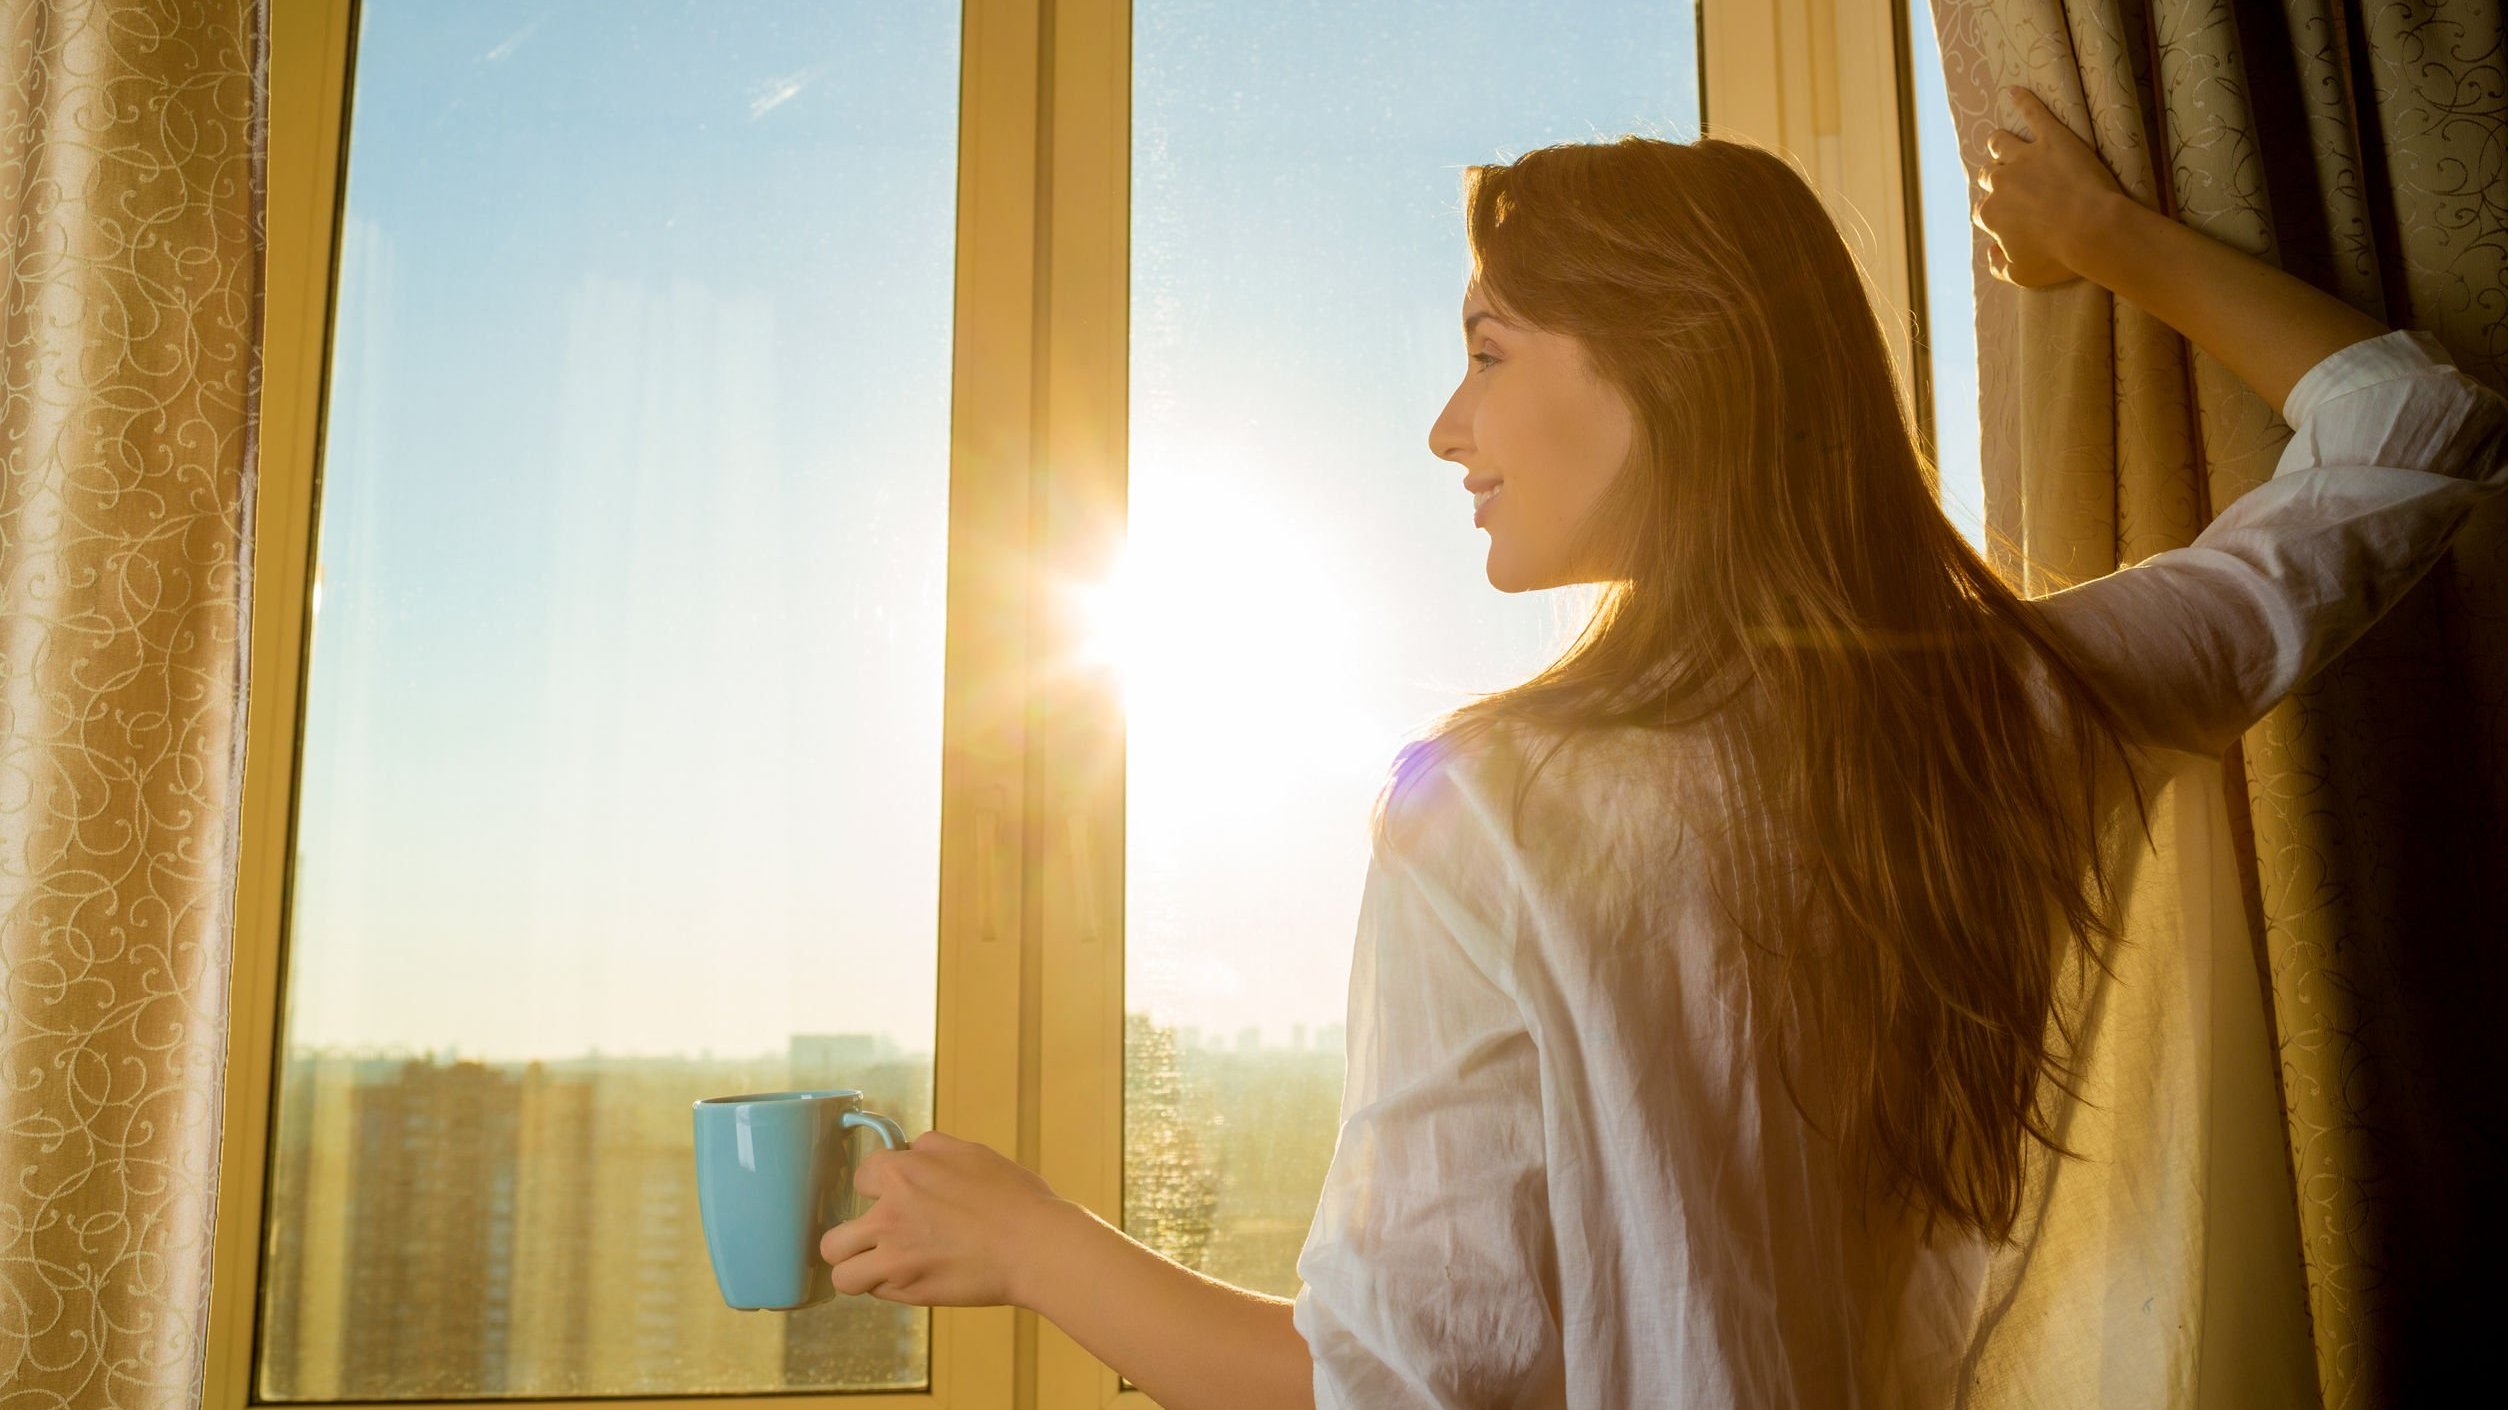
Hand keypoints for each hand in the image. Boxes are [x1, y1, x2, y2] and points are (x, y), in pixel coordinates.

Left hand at [817, 1129, 1069, 1307]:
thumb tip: (912, 1151)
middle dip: (850, 1239)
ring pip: (842, 1273)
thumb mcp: (971, 1152)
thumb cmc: (1013, 1199)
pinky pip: (877, 1293)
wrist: (1035, 1245)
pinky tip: (911, 1278)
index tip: (890, 1199)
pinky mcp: (909, 1290)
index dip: (876, 1189)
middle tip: (874, 1241)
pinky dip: (888, 1288)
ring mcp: (895, 1258)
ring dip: (857, 1272)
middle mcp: (888, 1216)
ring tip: (878, 1269)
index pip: (860, 1179)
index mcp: (902, 1174)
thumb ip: (931, 1149)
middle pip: (833, 1238)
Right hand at [1971, 85, 2130, 287]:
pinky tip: (2016, 91)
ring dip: (1999, 145)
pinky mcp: (2052, 138)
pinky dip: (2024, 100)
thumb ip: (1998, 265)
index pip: (1984, 212)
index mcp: (1991, 214)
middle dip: (1996, 179)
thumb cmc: (2060, 256)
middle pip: (1988, 175)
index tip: (2011, 221)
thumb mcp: (2022, 275)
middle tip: (2013, 185)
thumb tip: (1990, 253)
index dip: (1997, 216)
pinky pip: (2034, 113)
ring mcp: (2025, 157)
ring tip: (2001, 144)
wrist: (2093, 229)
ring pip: (2000, 144)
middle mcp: (2000, 182)